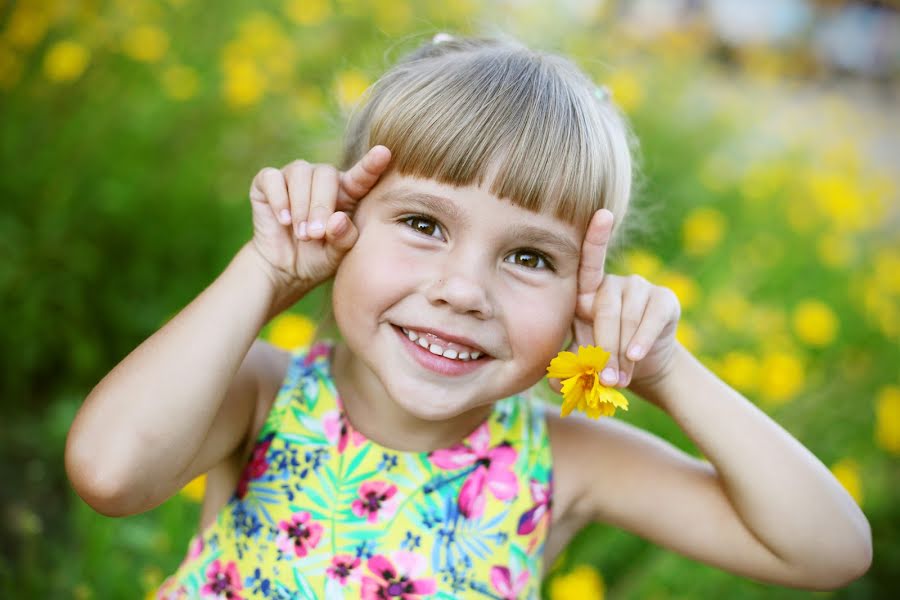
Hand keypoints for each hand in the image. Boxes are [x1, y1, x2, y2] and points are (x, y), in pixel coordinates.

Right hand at [247, 145, 391, 295]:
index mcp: (348, 192)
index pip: (361, 175)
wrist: (285, 268)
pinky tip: (284, 220)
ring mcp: (295, 176)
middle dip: (320, 206)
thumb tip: (337, 219)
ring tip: (301, 234)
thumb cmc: (319, 257)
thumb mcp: (337, 254)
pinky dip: (279, 200)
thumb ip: (343, 238)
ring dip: (301, 206)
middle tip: (314, 235)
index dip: (371, 164)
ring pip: (300, 173)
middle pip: (325, 174)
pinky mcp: (269, 181)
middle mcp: (322, 178)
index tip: (384, 153)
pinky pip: (272, 178)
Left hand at [554, 209, 681, 398]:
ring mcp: (640, 288)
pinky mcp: (664, 299)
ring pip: (627, 319)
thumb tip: (554, 382)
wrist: (643, 367)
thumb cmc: (603, 357)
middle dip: (604, 349)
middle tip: (606, 379)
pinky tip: (636, 356)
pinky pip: (651, 319)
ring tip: (620, 379)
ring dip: (622, 354)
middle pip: (604, 310)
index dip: (597, 237)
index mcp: (587, 292)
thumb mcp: (581, 361)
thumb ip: (566, 367)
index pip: (588, 262)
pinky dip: (641, 341)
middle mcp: (613, 283)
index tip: (604, 213)